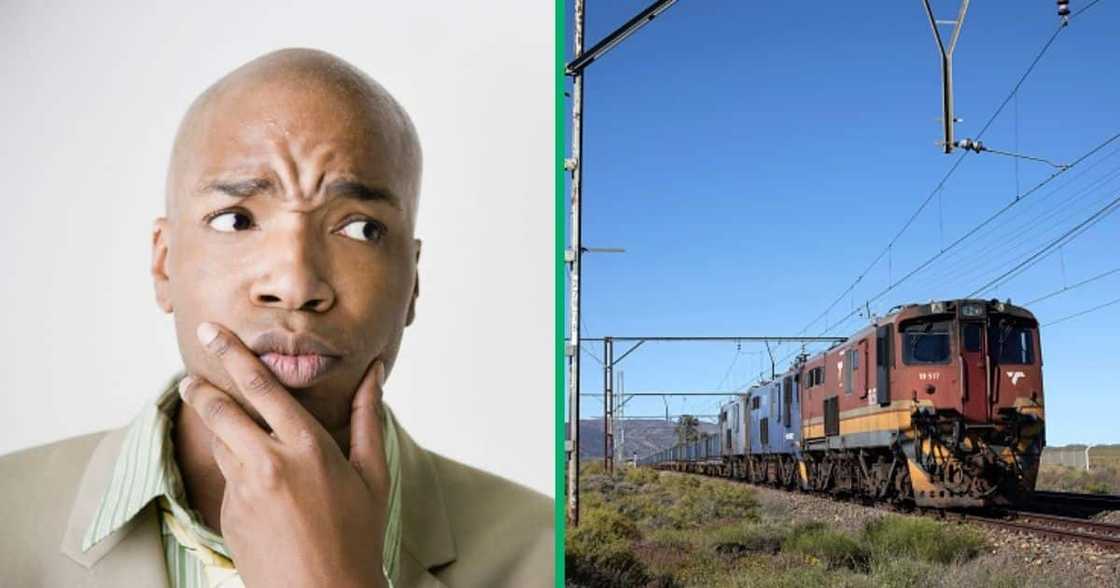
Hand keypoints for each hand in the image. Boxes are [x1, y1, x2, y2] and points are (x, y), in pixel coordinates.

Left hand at [178, 322, 388, 587]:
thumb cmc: (359, 535)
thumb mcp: (373, 474)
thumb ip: (368, 418)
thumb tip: (374, 373)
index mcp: (307, 446)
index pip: (261, 387)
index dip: (233, 355)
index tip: (212, 334)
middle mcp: (268, 463)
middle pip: (221, 411)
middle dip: (201, 387)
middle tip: (191, 371)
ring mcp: (243, 492)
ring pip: (221, 445)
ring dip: (220, 429)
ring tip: (224, 420)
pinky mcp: (228, 516)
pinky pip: (229, 482)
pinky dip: (240, 473)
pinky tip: (264, 490)